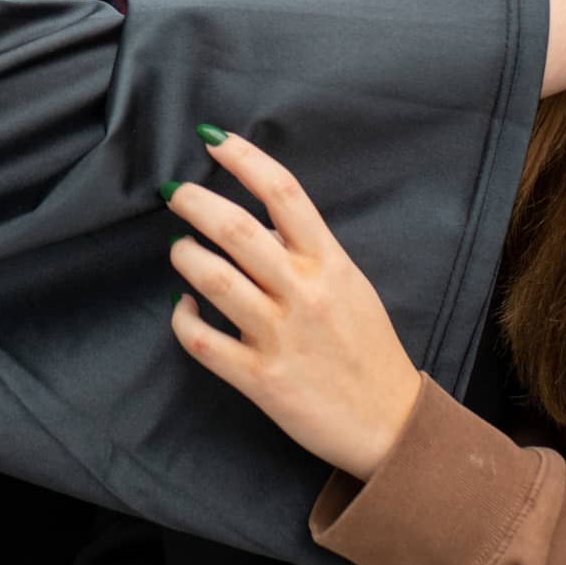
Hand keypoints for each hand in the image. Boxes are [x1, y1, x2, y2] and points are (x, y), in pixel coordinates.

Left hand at [165, 129, 419, 482]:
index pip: (284, 192)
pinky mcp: (260, 380)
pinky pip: (203, 342)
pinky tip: (183, 306)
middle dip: (194, 202)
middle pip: (237, 230)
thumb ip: (307, 252)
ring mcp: (280, 336)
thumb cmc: (368, 348)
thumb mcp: (350, 285)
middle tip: (174, 194)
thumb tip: (258, 224)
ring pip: (213, 279)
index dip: (244, 158)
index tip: (212, 139)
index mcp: (329, 263)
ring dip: (184, 256)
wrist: (391, 425)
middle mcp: (304, 292)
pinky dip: (182, 319)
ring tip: (179, 249)